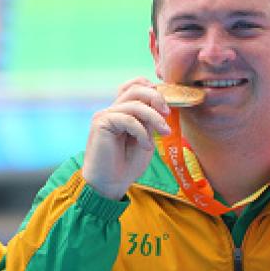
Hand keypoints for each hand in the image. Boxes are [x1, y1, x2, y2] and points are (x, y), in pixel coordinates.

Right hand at [81, 77, 171, 199]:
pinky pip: (127, 119)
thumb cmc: (127, 164)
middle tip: (168, 113)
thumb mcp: (145, 137)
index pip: (135, 86)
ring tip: (164, 133)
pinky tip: (146, 146)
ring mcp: (106, 115)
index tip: (167, 106)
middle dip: (156, 98)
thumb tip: (160, 105)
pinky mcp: (101, 123)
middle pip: (135, 89)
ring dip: (154, 118)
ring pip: (134, 104)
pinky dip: (141, 132)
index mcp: (123, 111)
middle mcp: (113, 110)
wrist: (110, 184)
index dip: (152, 89)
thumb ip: (149, 120)